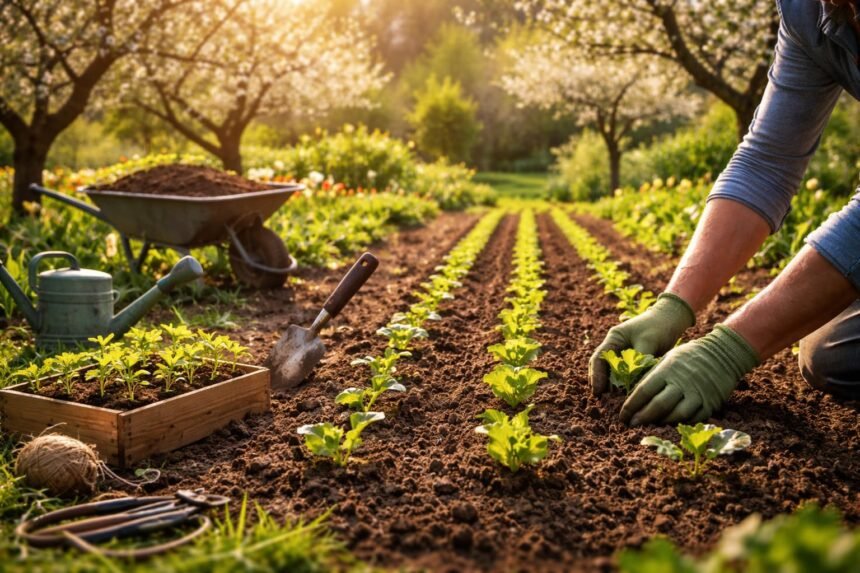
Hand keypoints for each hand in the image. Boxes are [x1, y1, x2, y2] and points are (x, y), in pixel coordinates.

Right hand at [589, 293, 694, 394]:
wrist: (672, 319)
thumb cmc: (658, 326)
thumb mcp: (648, 341)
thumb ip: (639, 361)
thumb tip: (632, 382)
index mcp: (614, 338)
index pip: (598, 358)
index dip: (596, 376)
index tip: (597, 391)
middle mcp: (616, 347)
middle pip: (602, 367)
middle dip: (601, 384)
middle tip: (602, 401)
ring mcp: (624, 354)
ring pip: (614, 373)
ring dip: (613, 386)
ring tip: (613, 402)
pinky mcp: (634, 361)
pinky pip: (626, 375)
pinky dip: (625, 384)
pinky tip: (627, 396)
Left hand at [620, 325, 759, 425]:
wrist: (724, 353)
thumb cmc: (690, 356)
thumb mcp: (669, 358)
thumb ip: (654, 376)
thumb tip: (634, 395)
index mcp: (668, 370)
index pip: (644, 391)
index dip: (631, 406)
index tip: (622, 416)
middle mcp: (682, 382)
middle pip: (658, 406)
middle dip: (642, 418)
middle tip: (631, 425)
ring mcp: (697, 394)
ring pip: (675, 415)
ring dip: (660, 423)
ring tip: (650, 426)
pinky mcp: (710, 404)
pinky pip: (692, 419)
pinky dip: (679, 424)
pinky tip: (670, 425)